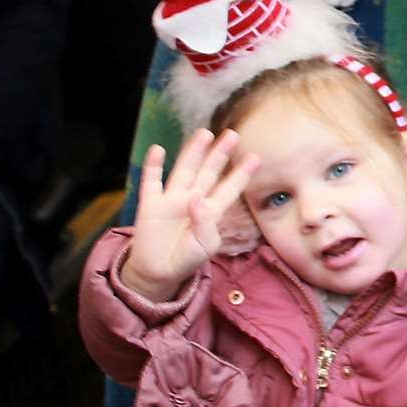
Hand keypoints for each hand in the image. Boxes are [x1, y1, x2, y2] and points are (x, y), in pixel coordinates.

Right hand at [123, 129, 259, 302]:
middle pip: (209, 172)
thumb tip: (194, 199)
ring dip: (193, 152)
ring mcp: (171, 200)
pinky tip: (158, 149)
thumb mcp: (204, 246)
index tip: (255, 158)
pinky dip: (153, 165)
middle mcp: (192, 201)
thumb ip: (205, 224)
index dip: (241, 174)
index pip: (229, 188)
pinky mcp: (150, 205)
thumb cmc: (186, 260)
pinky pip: (152, 181)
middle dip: (220, 154)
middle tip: (232, 135)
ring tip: (204, 133)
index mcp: (210, 212)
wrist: (158, 273)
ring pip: (184, 170)